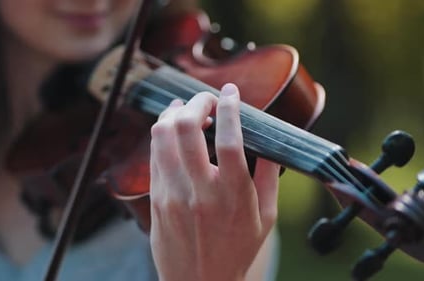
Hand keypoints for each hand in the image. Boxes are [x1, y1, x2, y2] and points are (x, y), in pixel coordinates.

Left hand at [149, 83, 279, 280]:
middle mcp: (200, 191)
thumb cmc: (237, 251)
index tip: (230, 91)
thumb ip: (268, 177)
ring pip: (162, 136)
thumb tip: (268, 142)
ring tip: (185, 108)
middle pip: (187, 128)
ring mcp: (173, 195)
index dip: (229, 107)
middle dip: (196, 102)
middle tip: (206, 100)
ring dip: (174, 113)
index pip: (228, 139)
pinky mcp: (157, 199)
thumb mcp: (266, 218)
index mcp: (233, 195)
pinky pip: (154, 155)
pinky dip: (162, 134)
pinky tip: (171, 129)